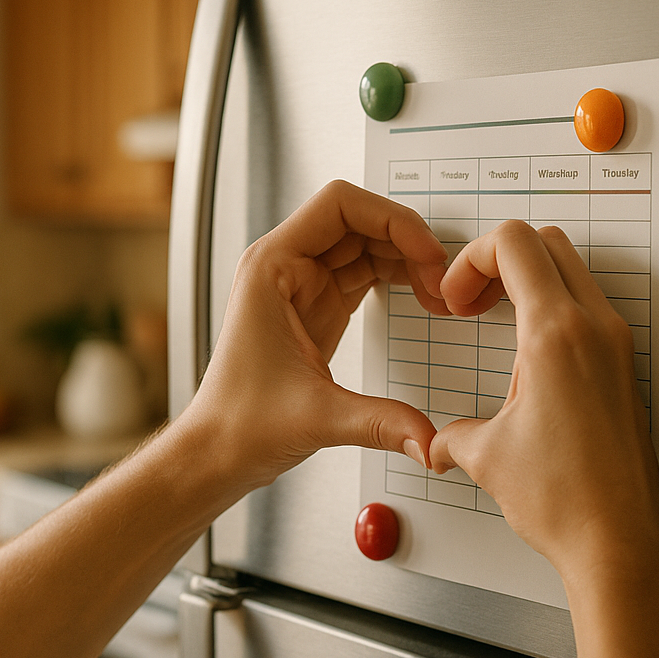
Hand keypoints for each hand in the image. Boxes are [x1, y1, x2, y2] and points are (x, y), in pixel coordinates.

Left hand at [181, 180, 448, 490]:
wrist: (218, 452)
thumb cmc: (238, 423)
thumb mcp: (316, 418)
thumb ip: (379, 422)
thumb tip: (429, 436)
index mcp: (271, 268)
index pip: (339, 205)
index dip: (391, 220)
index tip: (426, 252)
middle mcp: (284, 266)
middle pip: (359, 221)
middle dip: (406, 242)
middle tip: (440, 279)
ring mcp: (302, 284)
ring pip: (365, 245)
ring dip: (405, 260)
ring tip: (436, 291)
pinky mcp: (318, 307)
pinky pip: (364, 271)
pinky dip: (396, 278)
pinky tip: (419, 297)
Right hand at [426, 221, 658, 580]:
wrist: (617, 543)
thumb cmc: (568, 502)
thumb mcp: (488, 456)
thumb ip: (453, 434)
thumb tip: (443, 440)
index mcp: (557, 334)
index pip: (515, 243)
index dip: (471, 259)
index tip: (457, 298)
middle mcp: (596, 330)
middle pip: (547, 244)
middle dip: (499, 260)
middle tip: (472, 300)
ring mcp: (617, 348)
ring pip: (573, 273)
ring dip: (529, 285)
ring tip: (498, 327)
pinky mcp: (623, 372)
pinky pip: (588, 313)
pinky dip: (553, 314)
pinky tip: (526, 362)